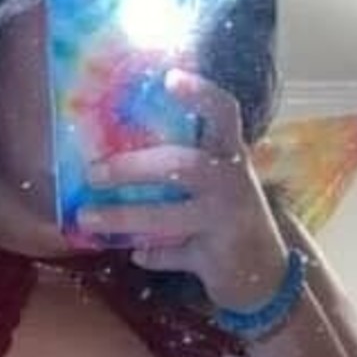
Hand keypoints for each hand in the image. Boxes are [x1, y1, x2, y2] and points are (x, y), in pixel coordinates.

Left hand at [77, 69, 289, 314]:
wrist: (269, 277)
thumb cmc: (232, 218)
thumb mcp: (222, 183)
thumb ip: (187, 165)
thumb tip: (116, 148)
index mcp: (232, 157)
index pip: (225, 114)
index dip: (200, 94)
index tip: (169, 78)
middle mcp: (232, 184)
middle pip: (181, 165)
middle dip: (133, 167)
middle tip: (93, 172)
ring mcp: (225, 223)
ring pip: (168, 216)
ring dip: (123, 216)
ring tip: (87, 216)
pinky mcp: (216, 259)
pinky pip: (174, 255)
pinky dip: (153, 255)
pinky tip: (136, 254)